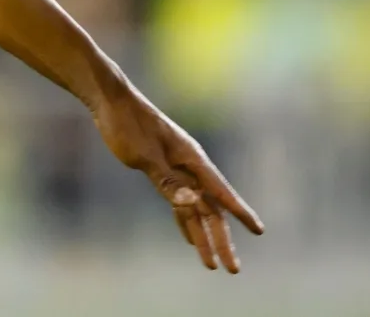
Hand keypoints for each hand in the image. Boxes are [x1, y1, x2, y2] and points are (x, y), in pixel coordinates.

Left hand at [92, 88, 263, 271]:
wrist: (110, 99)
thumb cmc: (126, 124)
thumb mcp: (144, 156)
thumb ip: (167, 181)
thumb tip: (191, 203)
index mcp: (191, 160)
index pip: (220, 192)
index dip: (240, 213)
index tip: (259, 231)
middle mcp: (189, 166)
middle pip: (210, 208)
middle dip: (222, 239)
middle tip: (233, 269)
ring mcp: (176, 168)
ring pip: (195, 208)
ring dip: (203, 235)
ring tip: (212, 264)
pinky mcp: (161, 169)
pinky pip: (179, 201)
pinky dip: (184, 220)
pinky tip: (189, 237)